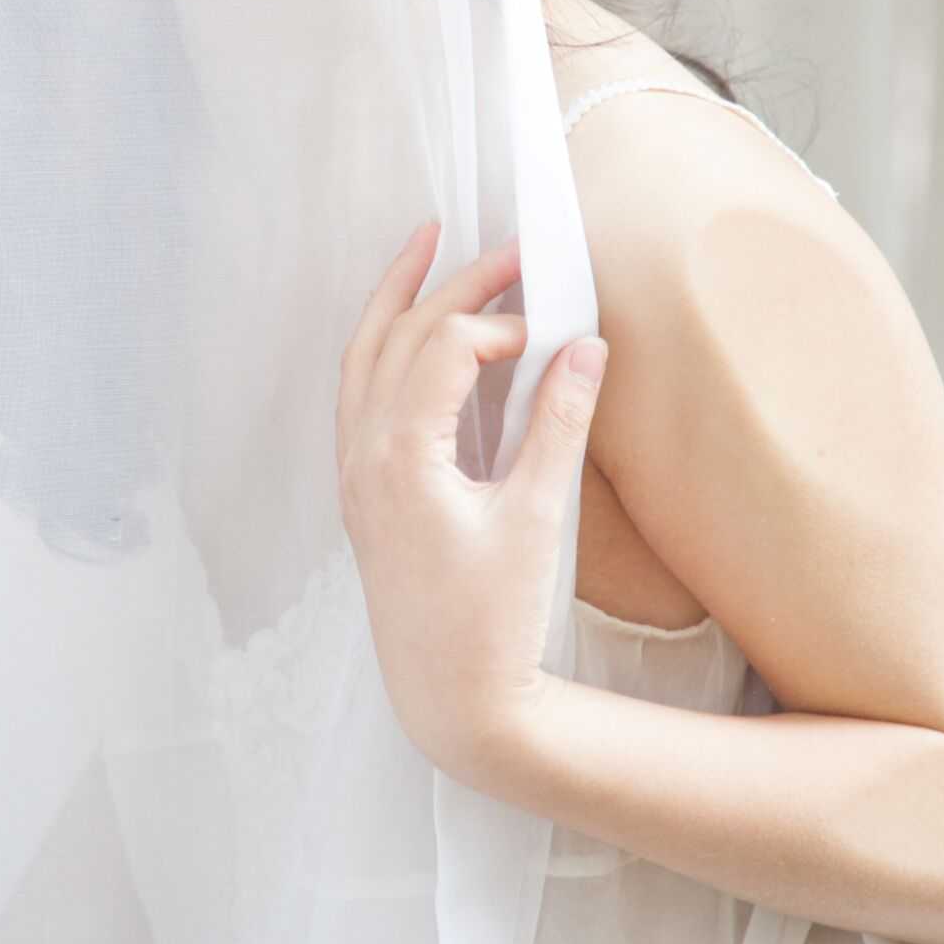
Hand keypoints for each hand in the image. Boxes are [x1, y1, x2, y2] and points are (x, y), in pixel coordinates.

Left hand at [335, 222, 606, 787]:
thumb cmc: (492, 619)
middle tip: (508, 250)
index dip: (501, 325)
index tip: (552, 336)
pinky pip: (359, 394)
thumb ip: (559, 424)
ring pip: (364, 358)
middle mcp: (364, 455)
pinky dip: (382, 349)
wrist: (450, 699)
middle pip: (401, 337)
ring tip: (427, 244)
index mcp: (400, 457)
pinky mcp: (363, 492)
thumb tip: (587, 345)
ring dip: (398, 299)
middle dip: (453, 284)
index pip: (445, 348)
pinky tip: (407, 332)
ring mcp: (356, 473)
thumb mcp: (538, 516)